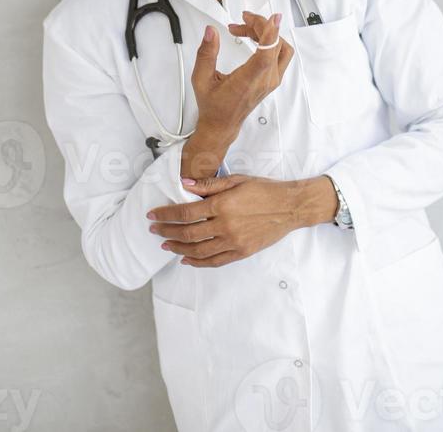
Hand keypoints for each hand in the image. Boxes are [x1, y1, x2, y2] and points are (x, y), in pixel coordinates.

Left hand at [146, 173, 337, 267]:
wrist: (290, 207)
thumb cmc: (263, 190)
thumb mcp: (236, 180)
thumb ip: (208, 185)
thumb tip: (184, 184)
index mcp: (222, 205)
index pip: (185, 212)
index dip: (166, 214)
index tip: (153, 215)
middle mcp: (225, 226)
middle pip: (188, 232)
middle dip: (167, 231)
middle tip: (154, 229)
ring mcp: (234, 242)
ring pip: (198, 250)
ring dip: (178, 248)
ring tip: (166, 244)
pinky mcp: (241, 252)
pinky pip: (215, 261)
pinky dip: (198, 262)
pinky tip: (187, 259)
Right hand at [191, 11, 294, 139]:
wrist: (222, 124)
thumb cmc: (214, 106)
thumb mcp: (201, 79)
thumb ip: (206, 53)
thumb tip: (211, 32)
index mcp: (248, 81)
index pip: (266, 54)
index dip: (271, 34)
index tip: (273, 19)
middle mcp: (265, 80)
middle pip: (274, 44)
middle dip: (258, 26)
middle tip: (241, 21)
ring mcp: (272, 80)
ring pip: (280, 48)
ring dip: (266, 34)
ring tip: (246, 29)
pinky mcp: (273, 79)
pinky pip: (279, 54)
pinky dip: (269, 42)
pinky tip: (253, 38)